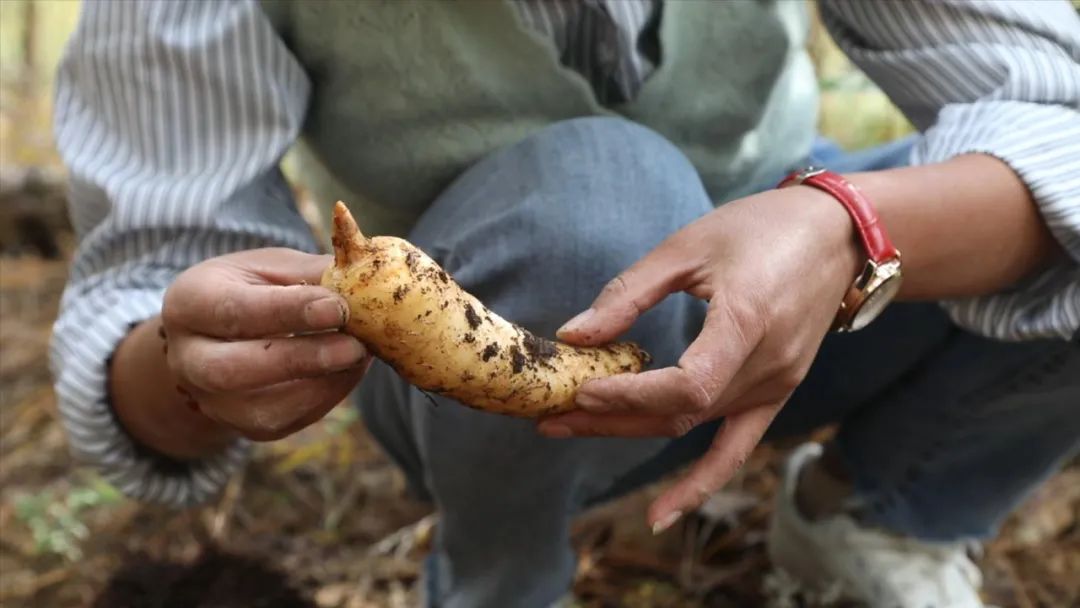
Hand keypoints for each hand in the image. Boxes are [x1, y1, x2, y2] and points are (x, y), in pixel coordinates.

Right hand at [161, 248, 368, 441]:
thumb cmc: (253, 290)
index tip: (338, 307)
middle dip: (300, 359)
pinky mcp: (242, 426)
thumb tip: (362, 281)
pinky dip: (325, 398)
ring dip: (320, 384)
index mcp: (190, 302)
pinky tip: (348, 371)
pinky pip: (285, 422)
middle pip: (233, 370)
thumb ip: (312, 273)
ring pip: (261, 408)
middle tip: (353, 347)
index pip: (235, 310)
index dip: (288, 311)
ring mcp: (211, 400)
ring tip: (359, 355)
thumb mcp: (273, 267)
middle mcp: (187, 358)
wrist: (222, 336)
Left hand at [539, 187, 860, 531]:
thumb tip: (574, 334)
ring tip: (571, 428)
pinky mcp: (777, 393)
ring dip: (632, 431)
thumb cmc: (760, 228)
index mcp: (747, 322)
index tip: (581, 389)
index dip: (630, 396)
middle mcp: (767, 366)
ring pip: (694, 427)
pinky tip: (661, 515)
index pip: (685, 385)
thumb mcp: (688, 247)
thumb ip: (630, 293)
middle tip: (550, 419)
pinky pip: (735, 449)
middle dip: (609, 420)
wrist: (837, 236)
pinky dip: (699, 483)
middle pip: (679, 414)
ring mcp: (777, 386)